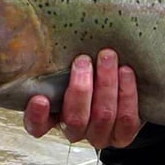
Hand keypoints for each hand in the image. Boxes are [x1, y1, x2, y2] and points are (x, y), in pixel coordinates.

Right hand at [23, 49, 141, 149]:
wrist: (119, 91)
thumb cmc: (88, 73)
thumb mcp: (68, 68)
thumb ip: (60, 62)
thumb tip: (50, 29)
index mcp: (54, 118)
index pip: (37, 127)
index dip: (37, 117)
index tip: (40, 99)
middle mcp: (75, 131)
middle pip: (75, 119)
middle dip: (81, 89)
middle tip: (84, 61)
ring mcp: (100, 136)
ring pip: (103, 116)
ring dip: (106, 84)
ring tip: (107, 57)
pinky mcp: (123, 135)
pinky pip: (126, 119)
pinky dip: (127, 94)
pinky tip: (125, 72)